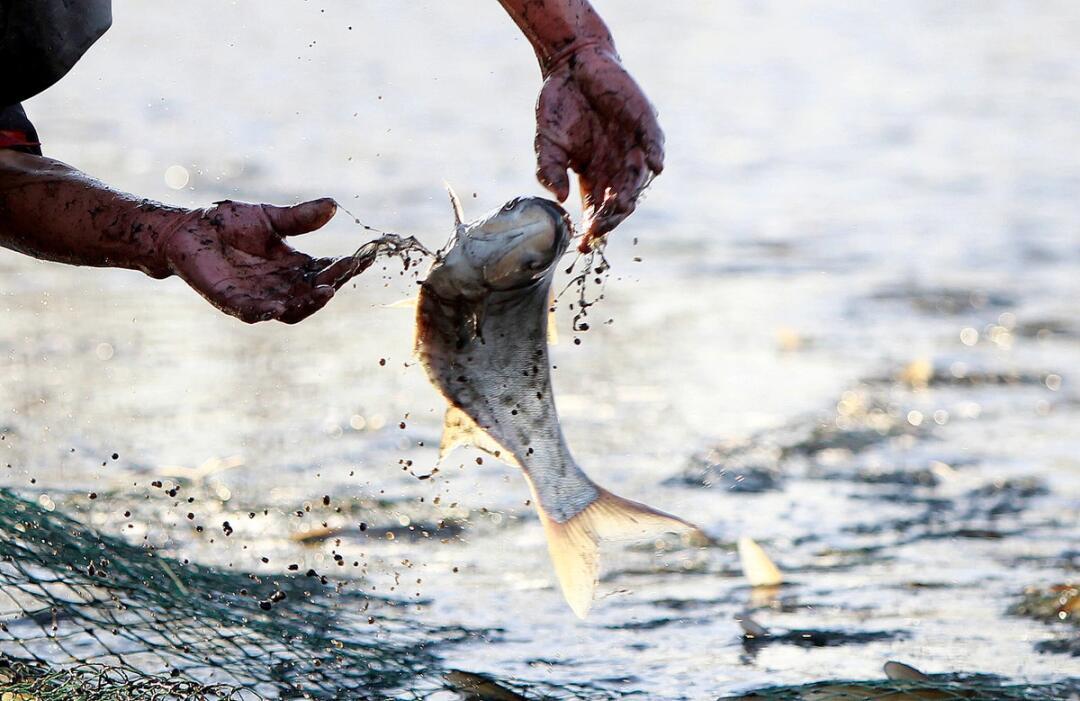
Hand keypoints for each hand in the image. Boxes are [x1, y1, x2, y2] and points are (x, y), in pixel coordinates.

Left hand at [162, 198, 366, 323]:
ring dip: (309, 303)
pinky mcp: (231, 301)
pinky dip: (267, 311)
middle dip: (332, 284)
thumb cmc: (227, 224)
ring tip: (326, 291)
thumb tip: (333, 205)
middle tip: (346, 271)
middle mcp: (279, 286)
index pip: (325, 271)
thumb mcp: (271, 217)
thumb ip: (300, 218)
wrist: (186, 230)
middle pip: (313, 293)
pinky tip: (280, 306)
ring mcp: (257, 297)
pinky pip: (253, 312)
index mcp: (292, 267)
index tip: (364, 256)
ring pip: (291, 309)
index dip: (345, 267)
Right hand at [534, 43, 664, 251]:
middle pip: (620, 202)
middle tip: (601, 226)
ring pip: (638, 179)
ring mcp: (633, 148)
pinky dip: (655, 155)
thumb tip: (558, 197)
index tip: (583, 246)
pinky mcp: (645, 124)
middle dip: (611, 216)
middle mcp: (616, 168)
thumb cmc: (559, 107)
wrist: (572, 65)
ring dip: (631, 193)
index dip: (592, 229)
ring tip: (622, 205)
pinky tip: (654, 167)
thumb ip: (550, 169)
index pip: (597, 211)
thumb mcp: (547, 143)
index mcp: (594, 177)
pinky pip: (654, 144)